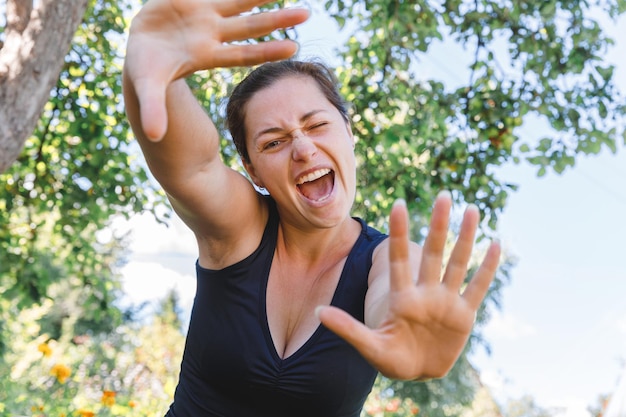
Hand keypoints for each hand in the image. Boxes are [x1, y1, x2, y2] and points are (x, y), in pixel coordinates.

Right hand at [124, 0, 308, 140]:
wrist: (138, 46)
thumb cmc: (145, 70)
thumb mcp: (148, 87)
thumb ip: (154, 110)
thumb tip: (155, 137)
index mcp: (207, 55)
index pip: (244, 54)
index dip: (267, 51)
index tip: (293, 49)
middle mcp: (212, 32)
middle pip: (251, 26)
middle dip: (278, 19)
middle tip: (308, 14)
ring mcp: (204, 12)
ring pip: (240, 0)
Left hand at [316, 192, 500, 379]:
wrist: (416, 370)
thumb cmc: (390, 357)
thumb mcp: (369, 347)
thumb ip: (348, 329)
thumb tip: (318, 312)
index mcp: (402, 298)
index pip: (399, 260)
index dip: (399, 234)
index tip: (398, 205)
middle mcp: (425, 293)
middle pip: (432, 254)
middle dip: (439, 226)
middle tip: (444, 195)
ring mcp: (446, 302)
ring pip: (457, 263)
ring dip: (465, 238)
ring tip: (472, 209)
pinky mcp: (464, 315)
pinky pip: (477, 287)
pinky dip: (487, 268)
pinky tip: (496, 244)